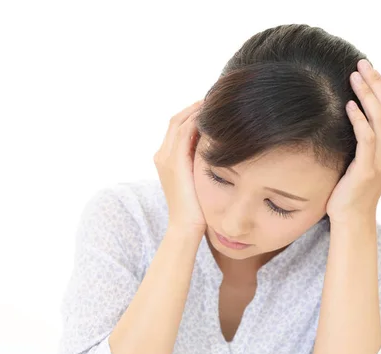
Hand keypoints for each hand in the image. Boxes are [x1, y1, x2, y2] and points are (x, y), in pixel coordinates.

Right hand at [154, 100, 207, 234]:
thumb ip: (201, 164)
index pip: (178, 127)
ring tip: (216, 102)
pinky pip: (185, 132)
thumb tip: (218, 152)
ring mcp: (166, 157)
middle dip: (196, 108)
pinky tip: (213, 116)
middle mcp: (162, 155)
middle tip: (216, 98)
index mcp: (165, 159)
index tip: (212, 107)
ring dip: (197, 109)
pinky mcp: (175, 162)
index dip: (193, 114)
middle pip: (177, 120)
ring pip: (180, 122)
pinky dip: (197, 120)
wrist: (185, 227)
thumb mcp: (198, 180)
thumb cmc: (196, 209)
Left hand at [326, 59, 380, 222]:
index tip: (372, 69)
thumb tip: (362, 108)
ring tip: (353, 77)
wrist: (351, 216)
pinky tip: (349, 105)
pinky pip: (367, 138)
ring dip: (367, 94)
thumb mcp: (369, 157)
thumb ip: (373, 137)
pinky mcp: (368, 169)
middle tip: (362, 64)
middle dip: (378, 82)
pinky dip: (359, 118)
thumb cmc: (353, 185)